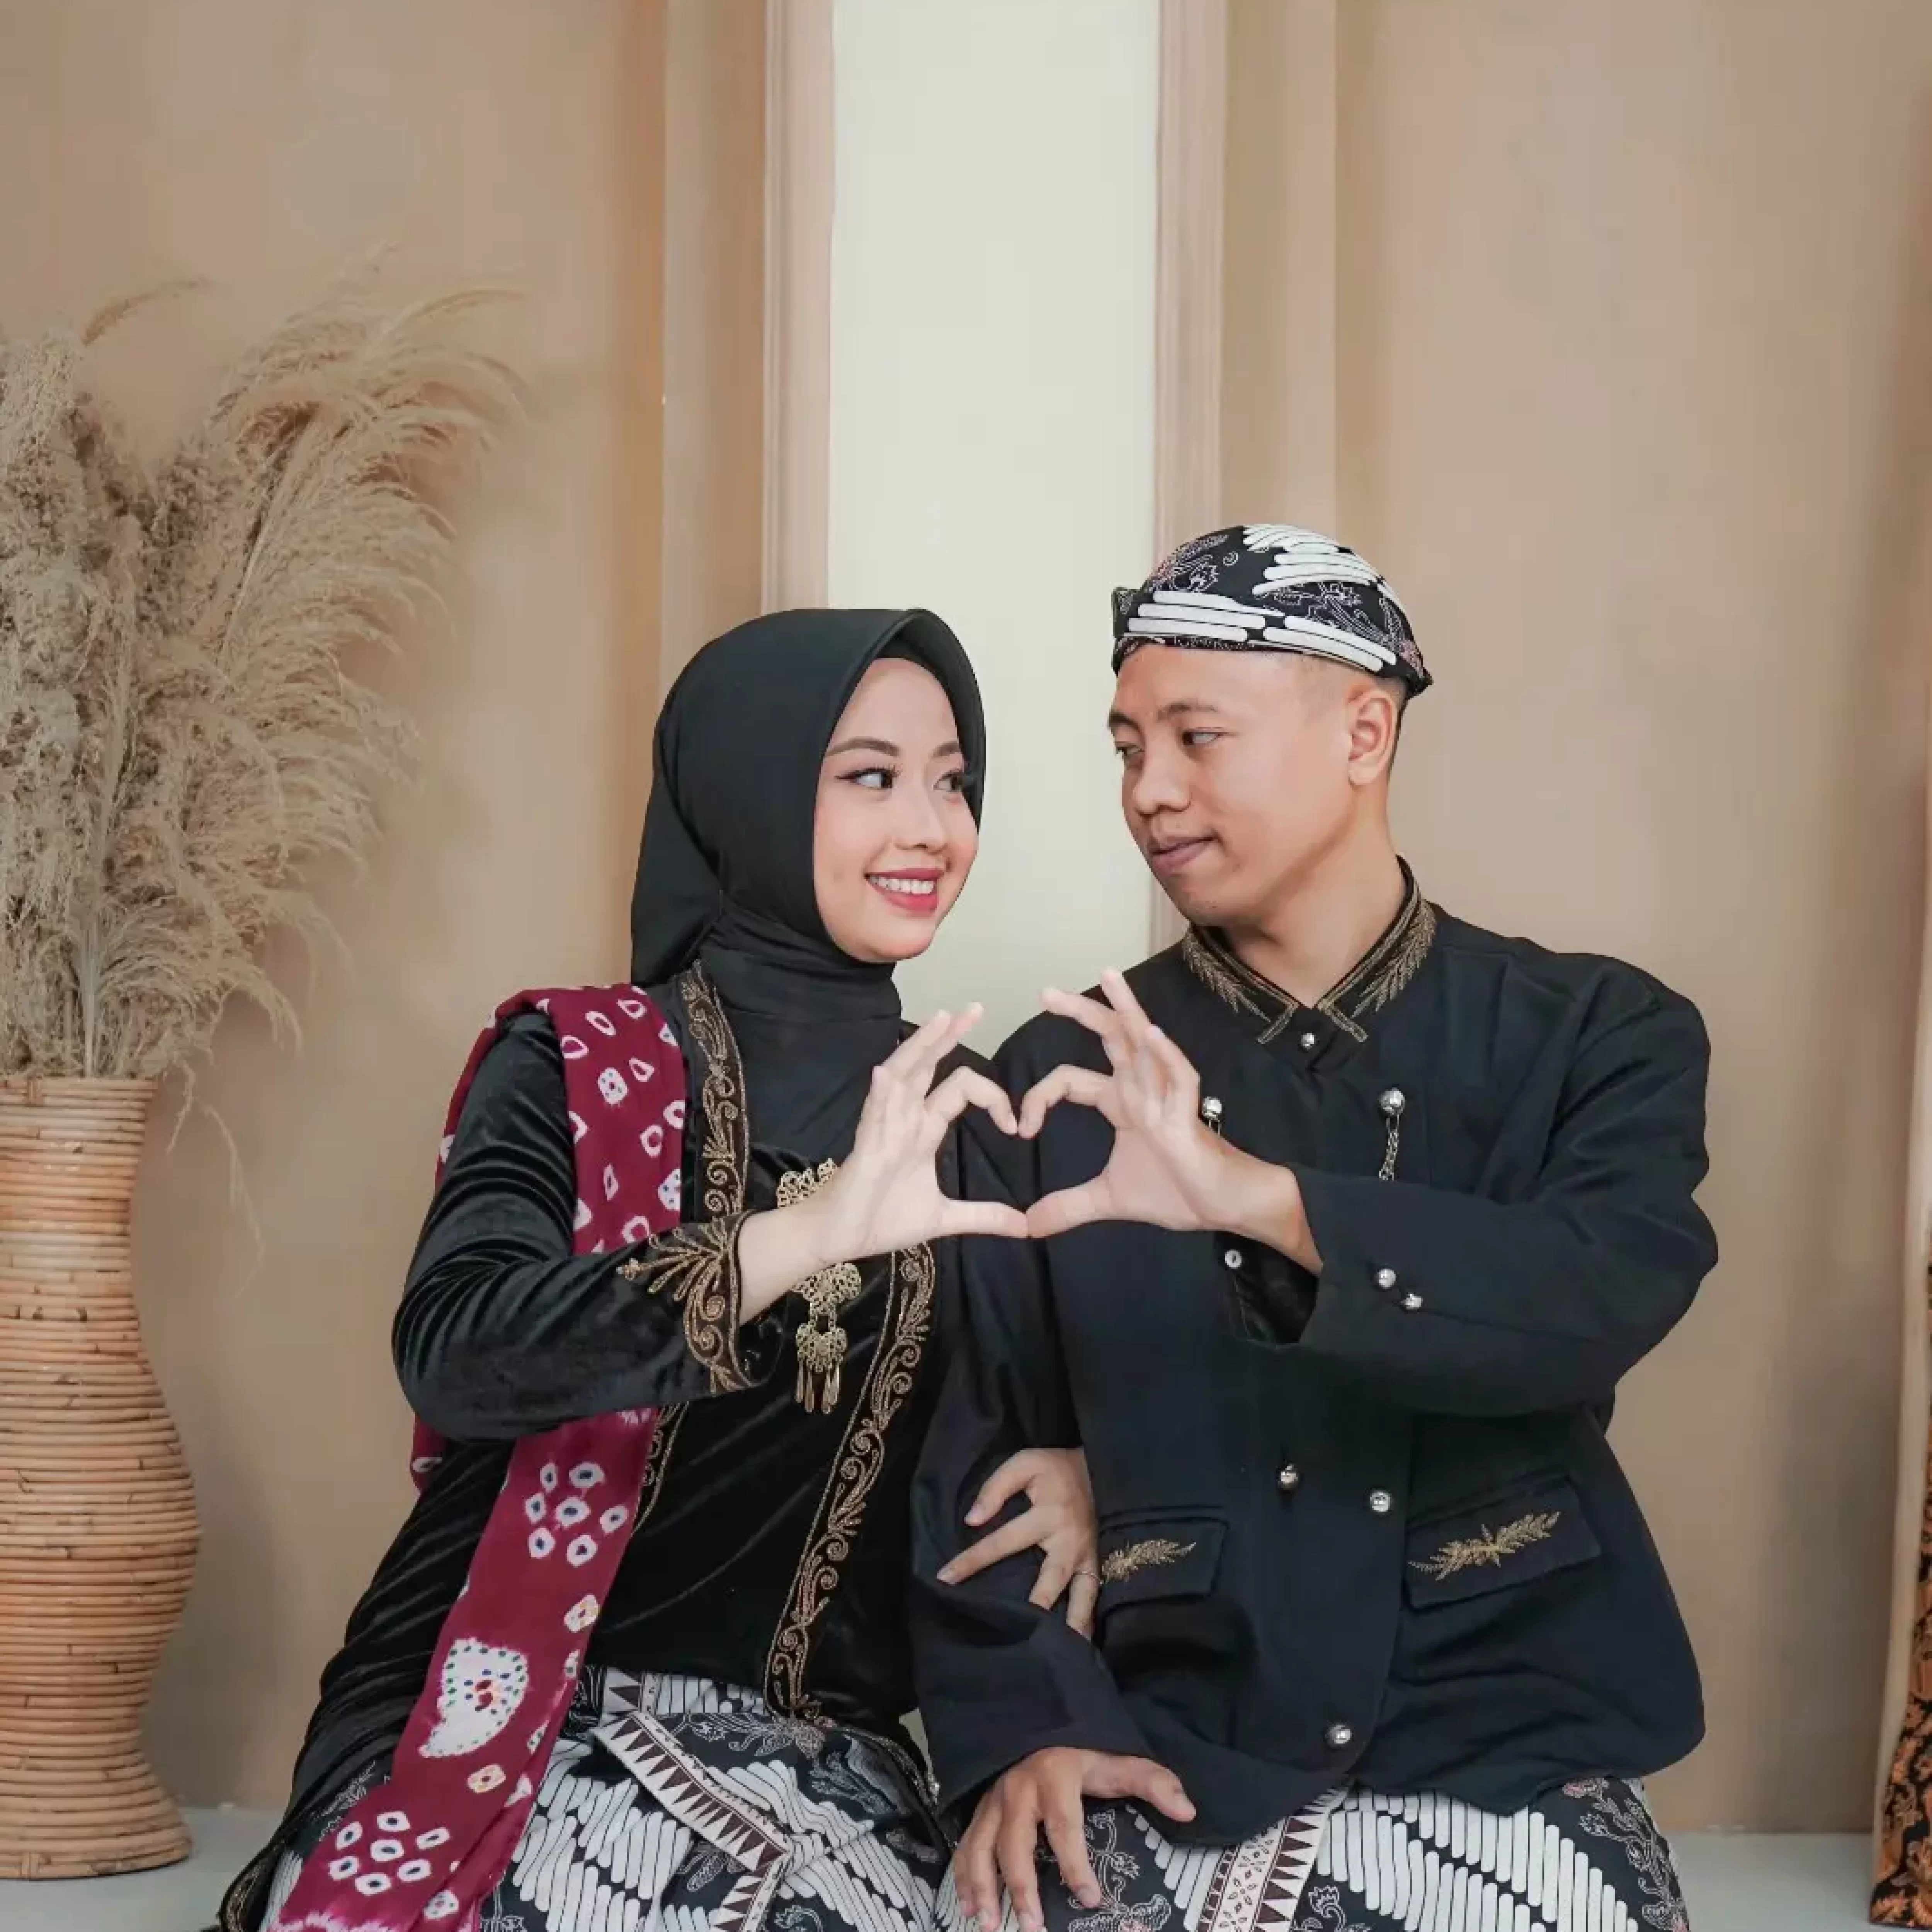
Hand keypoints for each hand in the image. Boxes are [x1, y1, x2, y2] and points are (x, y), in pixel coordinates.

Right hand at [800, 1006, 1028, 1263]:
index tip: (1015, 1126)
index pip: (959, 1090)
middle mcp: (904, 1119)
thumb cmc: (884, 1220)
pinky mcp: (865, 1149)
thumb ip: (984, 1215)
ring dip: (920, 1048)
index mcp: (923, 1129)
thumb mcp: (944, 1217)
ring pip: (902, 1076)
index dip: (991, 1097)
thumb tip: (1026, 1226)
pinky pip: (872, 1115)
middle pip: (927, 1066)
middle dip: (948, 1036)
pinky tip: (885, 1073)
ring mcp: (883, 1129)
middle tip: (975, 1008)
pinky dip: (880, 1094)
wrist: (842, 1239)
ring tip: (940, 1019)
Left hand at [937, 1448, 1099, 1635]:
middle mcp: (1069, 1543)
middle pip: (1048, 1582)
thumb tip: (972, 1520)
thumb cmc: (1057, 1469)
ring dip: (1073, 1626)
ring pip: (1082, 1597)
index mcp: (1048, 1515)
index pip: (1003, 1542)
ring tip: (1064, 1655)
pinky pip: (1095, 1596)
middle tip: (1012, 1634)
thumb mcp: (1025, 1463)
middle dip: (1031, 1609)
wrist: (1104, 1469)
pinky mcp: (1100, 1566)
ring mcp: (1088, 1558)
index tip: (944, 1579)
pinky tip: (1081, 1644)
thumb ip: (996, 1488)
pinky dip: (1089, 1620)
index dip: (972, 1562)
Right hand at [953, 1747, 1193, 1931]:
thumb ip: (1154, 1782)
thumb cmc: (1082, 1751)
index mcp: (1055, 1778)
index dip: (1076, 1865)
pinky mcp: (980, 1809)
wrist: (1038, 1720)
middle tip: (1033, 1928)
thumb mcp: (1118, 1760)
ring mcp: (994, 1801)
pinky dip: (964, 1877)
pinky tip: (968, 1907)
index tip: (1092, 1899)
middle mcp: (1019, 1791)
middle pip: (1016, 1845)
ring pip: (982, 1847)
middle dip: (1022, 1889)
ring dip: (983, 1888)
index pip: (1065, 1827)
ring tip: (988, 1926)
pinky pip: (966, 1844)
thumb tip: (1189, 1810)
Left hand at [1018, 972, 1318, 1266]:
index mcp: (1121, 1102)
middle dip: (1080, 1012)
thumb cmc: (1175, 1191)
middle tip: (1044, 993)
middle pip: (1109, 1038)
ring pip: (1145, 1041)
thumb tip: (1027, 1225)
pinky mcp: (1188, 1115)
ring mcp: (1166, 1097)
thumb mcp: (1108, 1199)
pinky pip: (1179, 1077)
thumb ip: (1067, 1207)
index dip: (1039, 1098)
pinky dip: (1166, 1055)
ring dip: (1127, 1009)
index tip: (1021, 1129)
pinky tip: (1152, 1033)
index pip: (1070, 1080)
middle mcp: (1141, 1089)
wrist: (1221, 1206)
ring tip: (1108, 976)